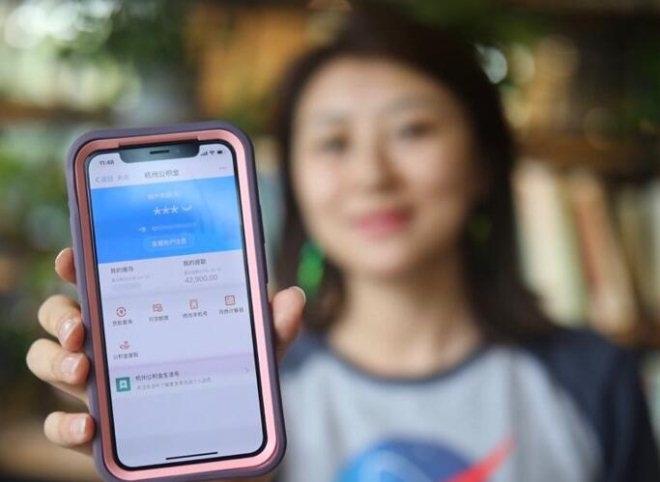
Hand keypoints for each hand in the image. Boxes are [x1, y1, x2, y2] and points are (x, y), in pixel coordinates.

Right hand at [26, 247, 304, 480]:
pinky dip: (64, 425)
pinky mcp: (101, 430)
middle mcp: (114, 344)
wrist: (228, 445)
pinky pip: (61, 425)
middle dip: (61, 314)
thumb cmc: (232, 383)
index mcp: (143, 314)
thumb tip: (293, 298)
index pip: (100, 280)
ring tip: (86, 368)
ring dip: (56, 361)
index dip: (78, 264)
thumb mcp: (256, 353)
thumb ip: (272, 327)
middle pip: (62, 316)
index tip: (74, 258)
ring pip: (50, 361)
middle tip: (82, 324)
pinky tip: (88, 426)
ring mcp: (101, 386)